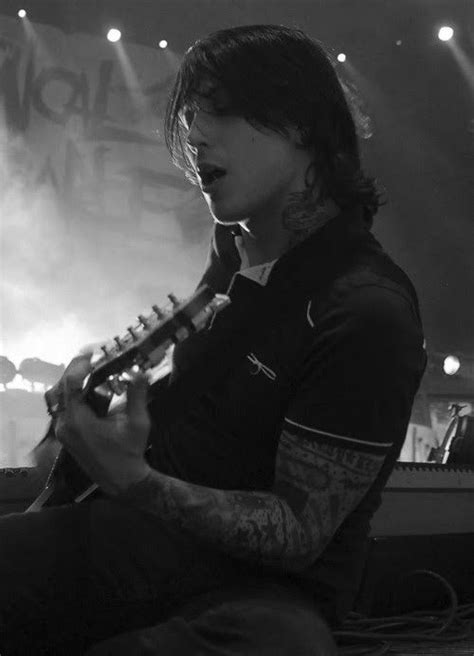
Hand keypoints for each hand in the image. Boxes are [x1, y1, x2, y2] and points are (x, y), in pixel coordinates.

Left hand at [55, 352, 151, 495]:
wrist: (122, 480)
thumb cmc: (130, 452)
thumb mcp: (137, 423)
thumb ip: (136, 395)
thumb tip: (140, 371)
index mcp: (78, 421)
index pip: (70, 383)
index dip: (80, 365)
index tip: (94, 353)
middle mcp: (64, 425)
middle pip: (60, 387)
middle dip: (75, 371)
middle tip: (92, 359)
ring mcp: (62, 431)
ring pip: (57, 398)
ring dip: (71, 382)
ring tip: (90, 373)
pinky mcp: (65, 435)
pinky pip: (62, 408)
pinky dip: (72, 396)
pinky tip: (89, 392)